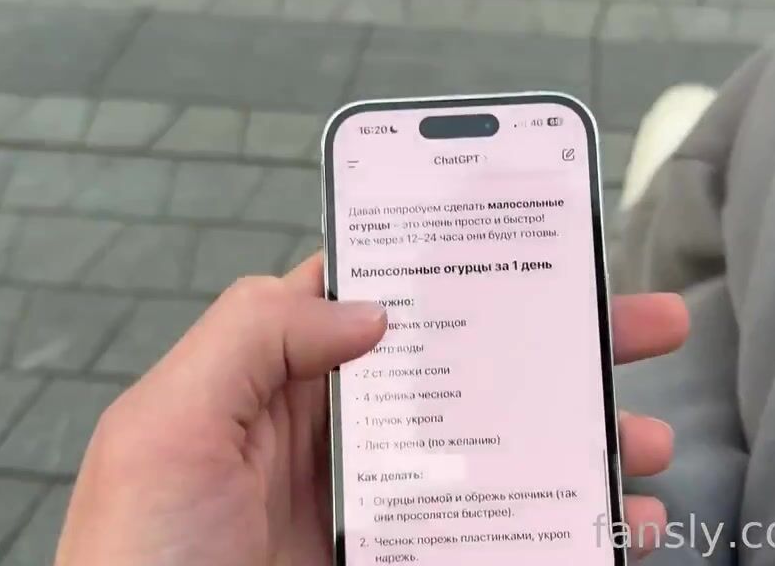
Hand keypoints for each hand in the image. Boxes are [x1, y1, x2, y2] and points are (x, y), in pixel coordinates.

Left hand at [55, 254, 689, 565]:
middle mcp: (341, 443)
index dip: (450, 267)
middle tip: (633, 324)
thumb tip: (365, 307)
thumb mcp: (165, 430)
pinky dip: (567, 529)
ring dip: (577, 440)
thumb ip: (250, 340)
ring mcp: (381, 514)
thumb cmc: (131, 564)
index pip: (377, 302)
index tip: (527, 241)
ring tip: (642, 437)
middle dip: (552, 345)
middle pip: (466, 373)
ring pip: (500, 457)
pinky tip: (617, 525)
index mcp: (277, 388)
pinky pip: (502, 539)